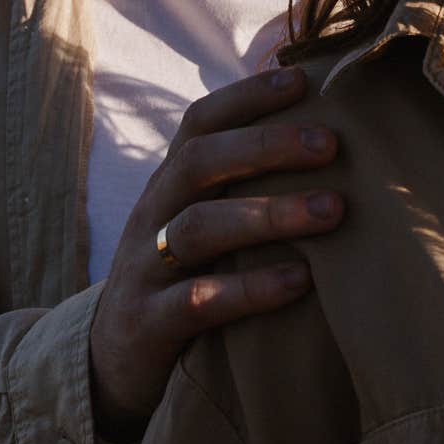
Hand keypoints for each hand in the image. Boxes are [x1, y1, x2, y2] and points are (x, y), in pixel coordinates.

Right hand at [87, 66, 342, 437]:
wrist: (112, 363)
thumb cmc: (184, 281)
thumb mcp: (203, 226)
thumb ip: (244, 188)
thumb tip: (329, 142)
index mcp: (169, 186)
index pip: (200, 122)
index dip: (246, 96)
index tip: (303, 80)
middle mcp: (152, 216)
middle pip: (199, 162)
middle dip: (266, 146)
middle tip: (330, 144)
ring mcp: (146, 269)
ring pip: (199, 228)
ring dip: (269, 214)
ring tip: (332, 210)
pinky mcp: (150, 324)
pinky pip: (198, 301)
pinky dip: (251, 288)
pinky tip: (301, 281)